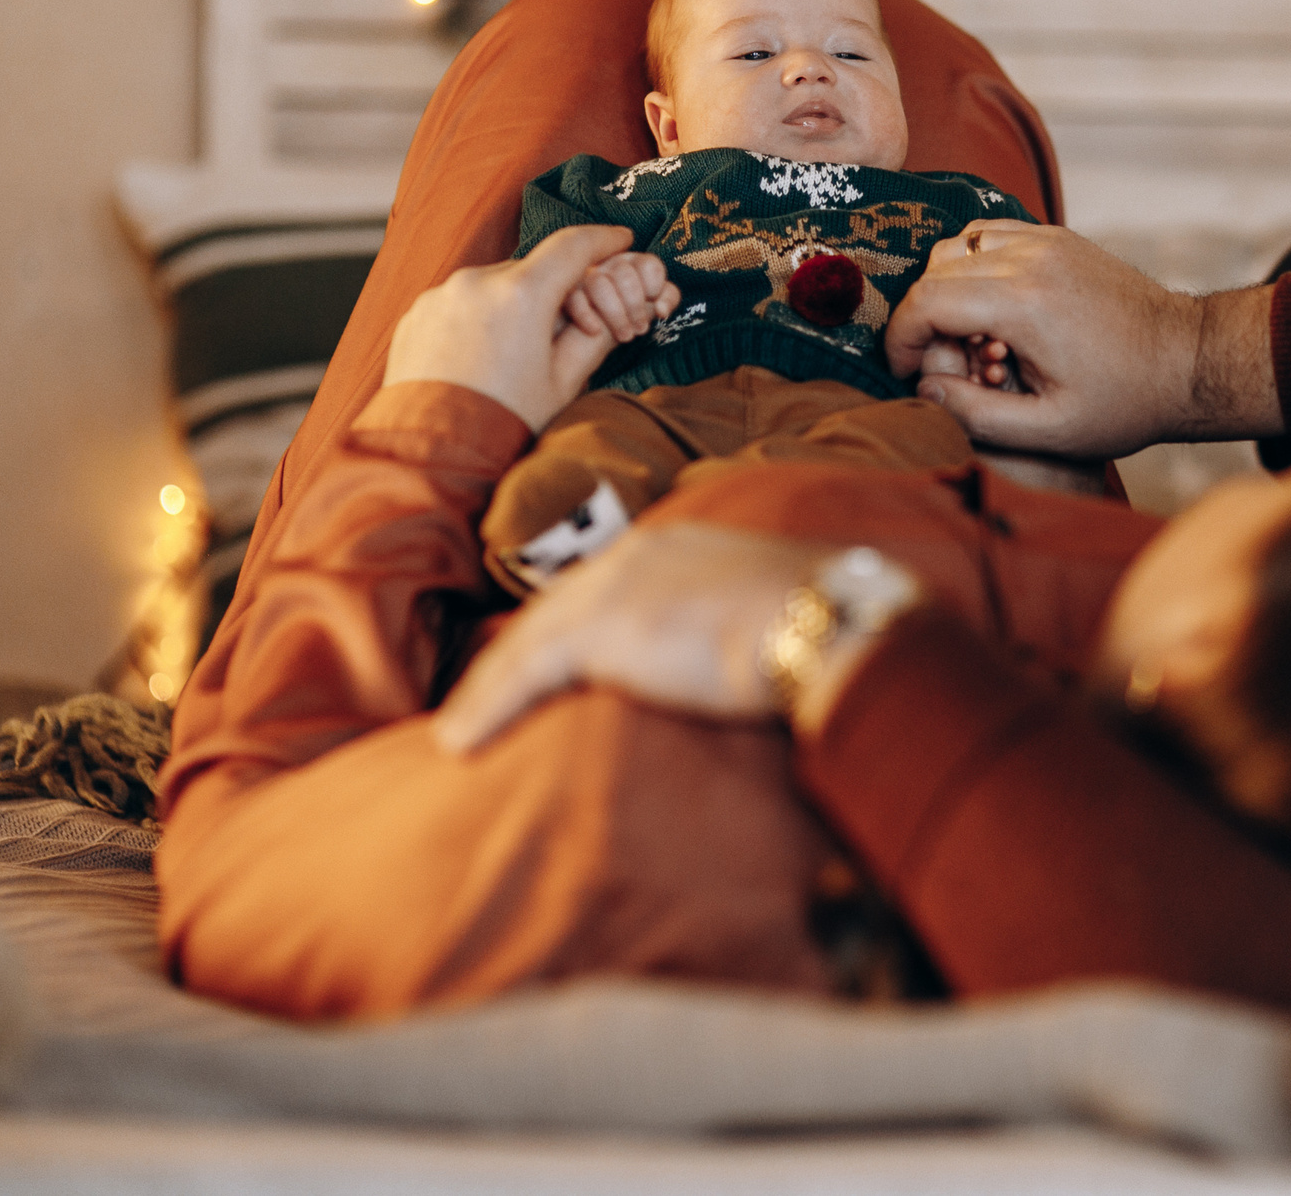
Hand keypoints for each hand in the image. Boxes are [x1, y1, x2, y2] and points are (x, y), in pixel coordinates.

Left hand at [383, 225, 635, 432]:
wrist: (434, 454)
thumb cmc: (503, 423)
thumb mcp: (565, 383)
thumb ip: (593, 338)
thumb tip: (607, 314)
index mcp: (522, 294)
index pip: (573, 246)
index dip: (603, 238)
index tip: (620, 238)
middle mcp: (477, 282)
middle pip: (532, 271)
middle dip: (552, 293)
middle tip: (565, 330)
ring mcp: (441, 296)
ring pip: (493, 287)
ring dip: (511, 307)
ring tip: (514, 356)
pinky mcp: (416, 315)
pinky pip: (459, 303)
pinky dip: (478, 320)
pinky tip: (482, 359)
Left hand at [434, 521, 827, 752]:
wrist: (832, 622)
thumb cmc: (829, 629)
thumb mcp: (782, 621)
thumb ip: (748, 636)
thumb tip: (762, 671)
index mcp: (684, 546)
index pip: (609, 589)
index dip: (573, 631)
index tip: (551, 668)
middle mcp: (641, 554)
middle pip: (557, 609)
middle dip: (519, 653)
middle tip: (487, 698)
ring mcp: (616, 587)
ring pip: (528, 642)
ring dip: (490, 688)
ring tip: (462, 730)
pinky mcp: (598, 630)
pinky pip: (521, 674)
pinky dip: (486, 708)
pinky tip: (459, 743)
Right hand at [564, 250, 681, 343]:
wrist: (584, 334)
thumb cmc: (624, 314)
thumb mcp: (649, 305)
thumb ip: (666, 299)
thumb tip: (661, 310)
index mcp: (632, 262)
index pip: (649, 264)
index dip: (655, 286)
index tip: (655, 306)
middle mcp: (608, 263)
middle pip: (624, 274)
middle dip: (635, 306)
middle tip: (639, 330)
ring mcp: (584, 275)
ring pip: (599, 285)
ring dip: (615, 314)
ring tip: (624, 336)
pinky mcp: (564, 292)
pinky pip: (574, 298)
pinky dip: (586, 316)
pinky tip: (596, 331)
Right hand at [883, 221, 1283, 455]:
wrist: (1188, 360)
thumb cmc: (1126, 400)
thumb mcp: (1049, 429)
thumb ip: (975, 415)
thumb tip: (924, 389)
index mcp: (1024, 303)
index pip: (925, 302)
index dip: (900, 339)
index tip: (906, 371)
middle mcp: (1030, 258)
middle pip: (935, 271)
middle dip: (927, 322)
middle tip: (959, 369)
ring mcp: (1046, 240)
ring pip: (958, 246)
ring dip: (949, 291)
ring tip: (982, 342)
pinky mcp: (1058, 238)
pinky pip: (990, 237)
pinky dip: (976, 269)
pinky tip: (999, 314)